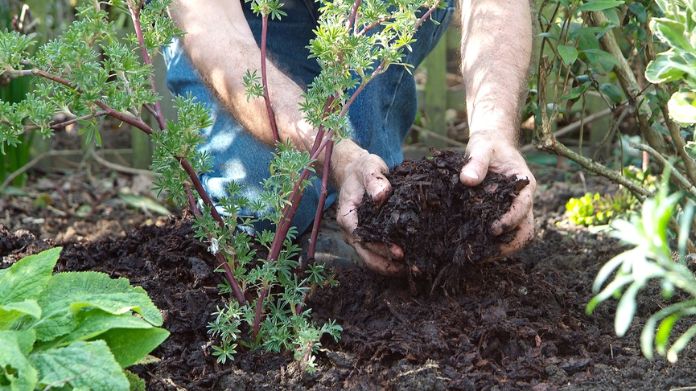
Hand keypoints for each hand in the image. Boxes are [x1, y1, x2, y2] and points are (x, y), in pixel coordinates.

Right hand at [333, 145, 404, 274]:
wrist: (356, 171)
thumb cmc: (362, 169)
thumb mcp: (368, 167)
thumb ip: (374, 179)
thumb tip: (381, 196)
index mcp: (346, 215)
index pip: (360, 236)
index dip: (378, 247)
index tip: (399, 252)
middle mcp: (350, 229)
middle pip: (365, 254)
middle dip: (386, 264)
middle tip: (411, 267)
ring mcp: (357, 235)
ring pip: (370, 258)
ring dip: (389, 267)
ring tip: (413, 269)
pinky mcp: (367, 236)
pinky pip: (375, 253)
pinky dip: (390, 261)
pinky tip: (408, 262)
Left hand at [459, 131, 535, 254]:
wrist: (491, 145)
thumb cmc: (489, 145)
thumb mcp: (482, 148)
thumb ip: (476, 162)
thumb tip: (467, 180)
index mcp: (524, 185)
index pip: (523, 208)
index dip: (511, 220)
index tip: (493, 229)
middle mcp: (523, 201)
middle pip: (526, 230)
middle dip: (509, 245)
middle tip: (485, 254)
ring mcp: (514, 210)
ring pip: (518, 236)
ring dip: (502, 248)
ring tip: (478, 257)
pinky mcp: (502, 215)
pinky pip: (504, 234)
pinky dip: (492, 243)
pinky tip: (473, 248)